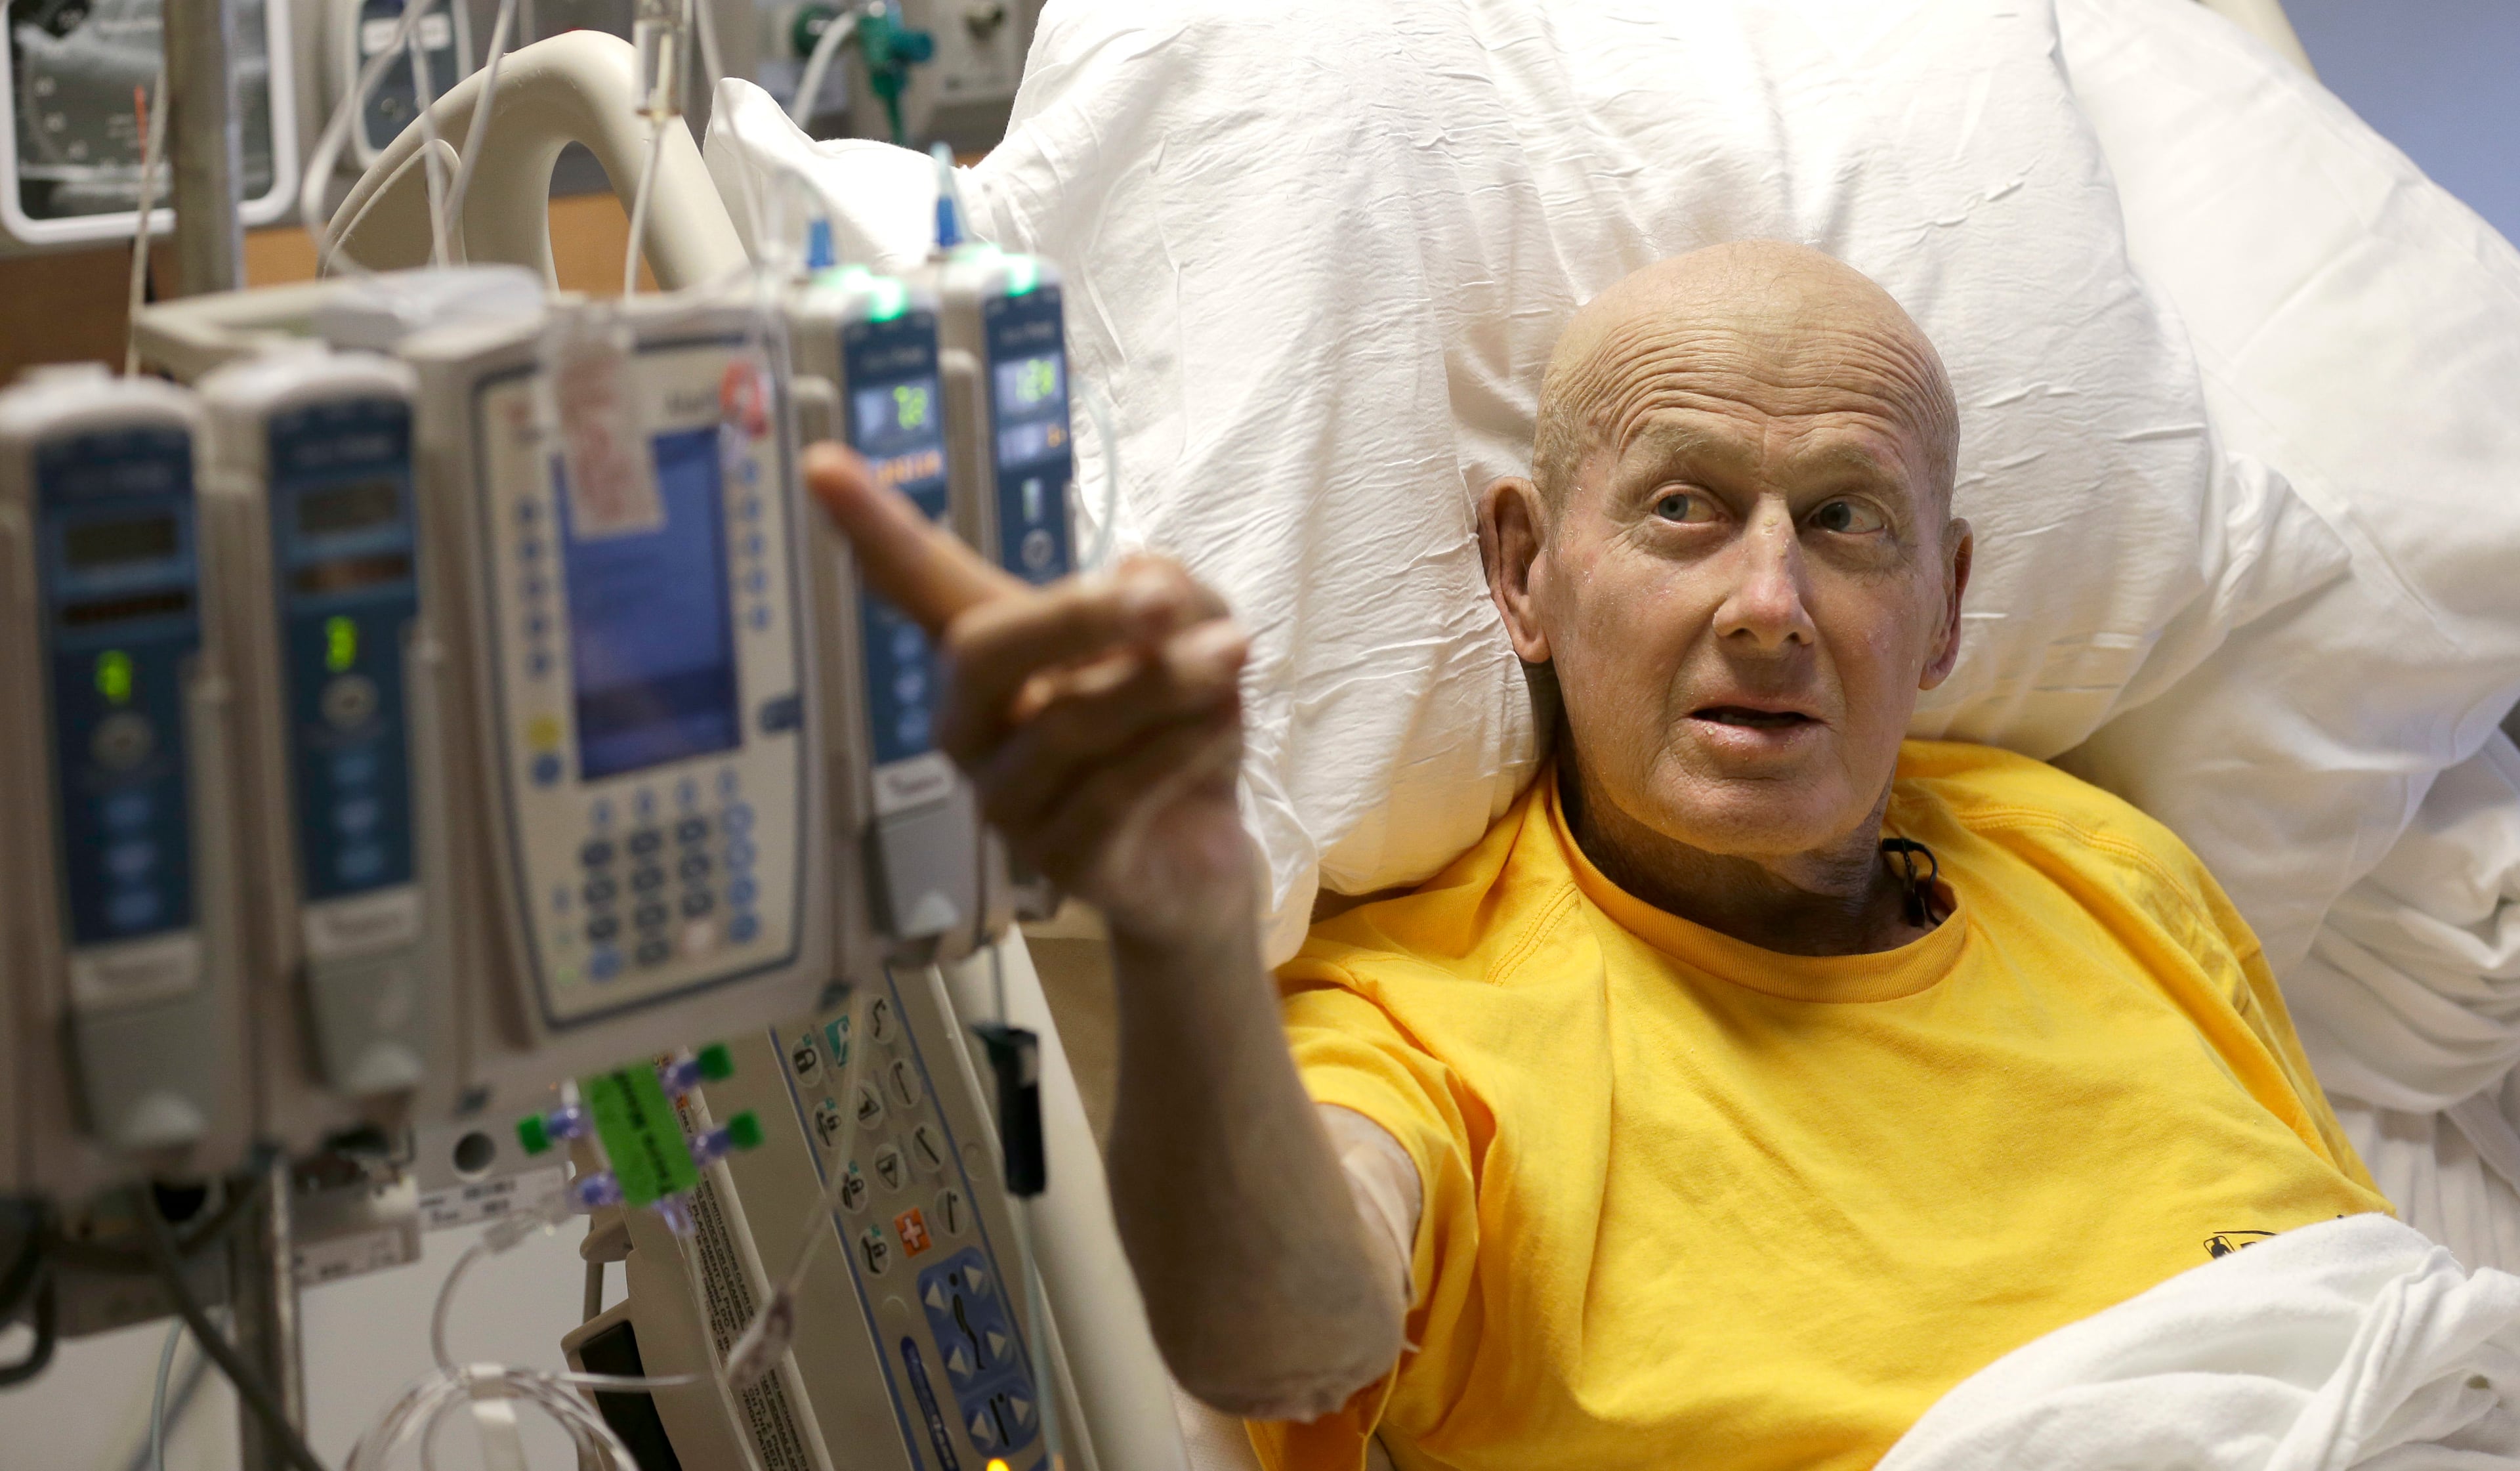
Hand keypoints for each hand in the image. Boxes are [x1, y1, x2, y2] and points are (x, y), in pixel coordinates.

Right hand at [804, 444, 1256, 947]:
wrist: (1204, 852)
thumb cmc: (1177, 724)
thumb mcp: (1193, 630)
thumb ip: (1170, 591)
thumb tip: (1139, 577)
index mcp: (987, 655)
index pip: (918, 585)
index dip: (873, 530)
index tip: (819, 463)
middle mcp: (973, 726)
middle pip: (983, 651)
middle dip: (1074, 617)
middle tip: (1162, 598)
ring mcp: (1007, 799)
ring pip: (1068, 722)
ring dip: (1162, 682)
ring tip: (1232, 653)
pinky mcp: (1059, 861)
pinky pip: (1113, 792)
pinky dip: (1179, 747)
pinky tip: (1221, 725)